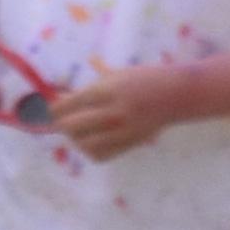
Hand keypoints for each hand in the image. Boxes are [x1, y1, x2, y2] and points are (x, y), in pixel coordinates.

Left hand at [42, 66, 175, 159]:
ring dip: (76, 139)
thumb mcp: (117, 75)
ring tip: (78, 132)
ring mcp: (121, 130)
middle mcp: (113, 112)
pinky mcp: (129, 143)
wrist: (177, 94)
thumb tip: (60, 94)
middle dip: (63, 124)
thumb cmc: (145, 79)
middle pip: (72, 126)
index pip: (70, 104)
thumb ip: (89, 88)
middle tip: (63, 121)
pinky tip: (92, 141)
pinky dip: (90, 151)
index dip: (56, 108)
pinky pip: (100, 155)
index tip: (53, 108)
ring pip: (84, 144)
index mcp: (108, 90)